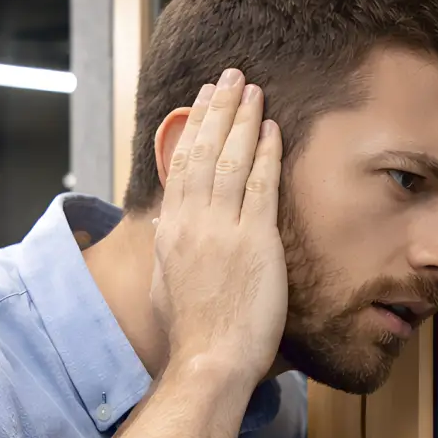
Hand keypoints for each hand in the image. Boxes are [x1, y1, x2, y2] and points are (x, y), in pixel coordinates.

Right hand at [151, 71, 286, 385]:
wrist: (209, 360)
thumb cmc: (192, 335)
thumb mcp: (166, 285)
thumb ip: (168, 251)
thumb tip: (165, 230)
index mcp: (170, 232)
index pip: (181, 167)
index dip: (193, 130)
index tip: (203, 103)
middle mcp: (191, 223)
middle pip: (203, 152)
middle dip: (217, 109)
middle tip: (230, 78)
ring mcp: (222, 230)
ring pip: (230, 160)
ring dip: (242, 119)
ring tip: (252, 89)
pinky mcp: (254, 242)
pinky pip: (260, 186)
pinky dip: (265, 153)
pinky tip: (272, 129)